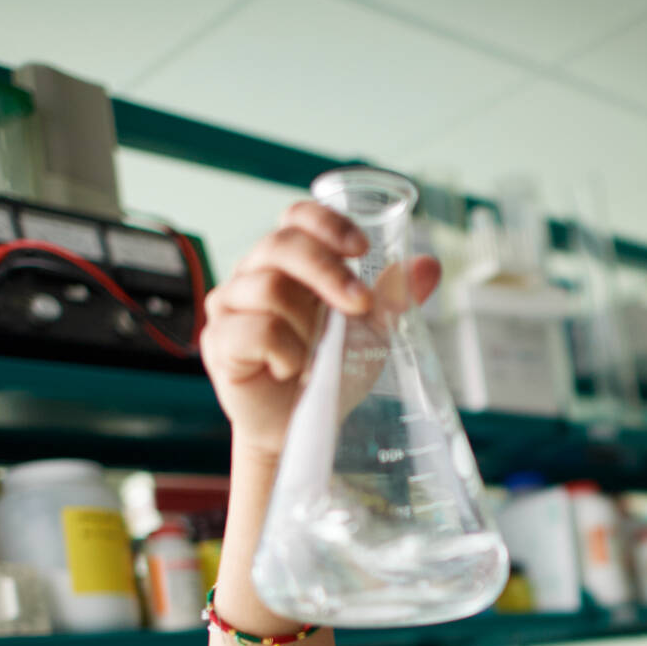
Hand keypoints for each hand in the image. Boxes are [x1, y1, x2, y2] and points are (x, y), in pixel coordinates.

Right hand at [201, 201, 441, 461]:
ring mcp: (229, 307)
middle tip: (360, 304)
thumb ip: (393, 299)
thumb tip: (429, 265)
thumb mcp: (370, 333)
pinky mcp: (218, 343)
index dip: (326, 223)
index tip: (361, 248)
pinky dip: (285, 352)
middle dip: (328, 271)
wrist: (304, 427)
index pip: (296, 218)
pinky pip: (255, 331)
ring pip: (269, 289)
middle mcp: (252, 274)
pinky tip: (291, 370)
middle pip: (281, 245)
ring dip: (307, 326)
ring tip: (318, 356)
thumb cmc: (330, 372)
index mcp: (288, 262)